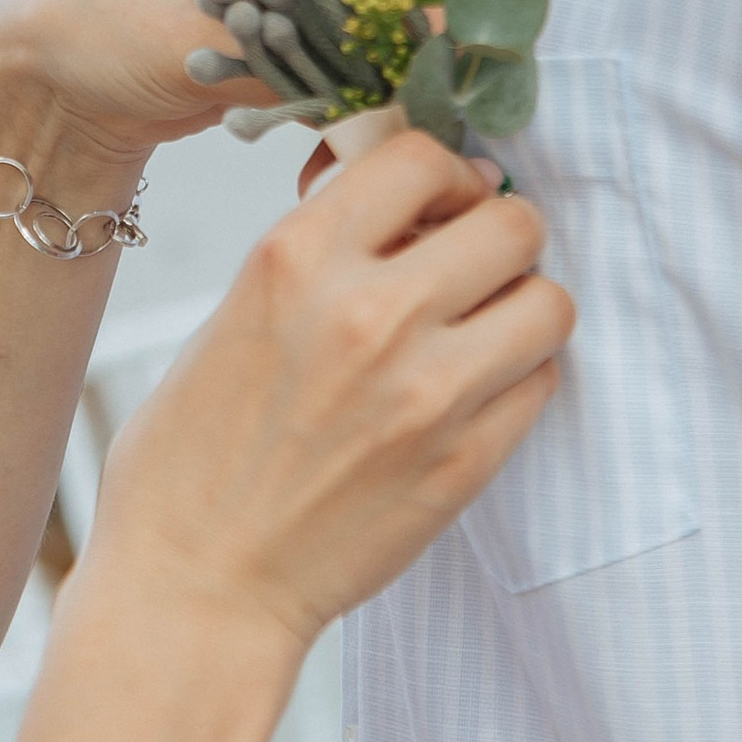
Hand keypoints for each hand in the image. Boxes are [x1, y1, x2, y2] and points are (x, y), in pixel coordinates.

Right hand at [90, 138, 572, 649]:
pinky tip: (472, 395)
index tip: (440, 204)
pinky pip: (540, 383)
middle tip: (474, 265)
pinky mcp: (464, 461)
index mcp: (296, 257)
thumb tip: (402, 216)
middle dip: (498, 235)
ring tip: (483, 331)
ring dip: (522, 307)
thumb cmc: (193, 455)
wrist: (198, 586)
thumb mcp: (232, 314)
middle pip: (511, 222)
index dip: (444, 175)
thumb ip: (319, 256)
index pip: (420, 155)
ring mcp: (427, 390)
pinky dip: (518, 379)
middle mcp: (370, 311)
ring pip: (548, 301)